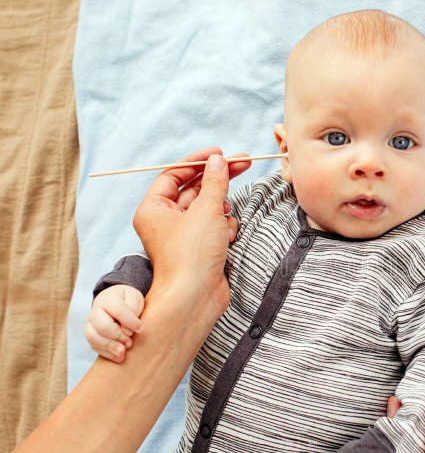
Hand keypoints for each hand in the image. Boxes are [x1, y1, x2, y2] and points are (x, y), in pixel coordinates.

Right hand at [85, 285, 144, 361]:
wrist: (116, 301)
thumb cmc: (129, 301)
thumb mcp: (135, 299)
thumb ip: (133, 310)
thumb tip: (127, 331)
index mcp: (108, 299)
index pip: (117, 310)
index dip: (130, 321)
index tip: (141, 329)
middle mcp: (96, 312)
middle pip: (102, 326)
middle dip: (117, 336)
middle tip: (130, 343)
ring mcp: (91, 324)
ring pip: (93, 337)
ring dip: (109, 347)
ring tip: (123, 353)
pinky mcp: (92, 335)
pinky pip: (94, 346)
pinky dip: (106, 353)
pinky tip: (119, 358)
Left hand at [132, 147, 249, 326]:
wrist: (195, 298)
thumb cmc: (191, 256)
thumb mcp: (206, 210)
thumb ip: (215, 181)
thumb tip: (218, 161)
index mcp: (154, 209)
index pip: (175, 174)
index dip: (198, 161)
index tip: (220, 153)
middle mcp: (166, 221)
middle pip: (195, 189)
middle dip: (218, 181)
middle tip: (243, 163)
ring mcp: (184, 236)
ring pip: (209, 208)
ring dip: (222, 211)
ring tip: (224, 223)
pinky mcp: (201, 249)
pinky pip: (216, 227)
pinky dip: (225, 229)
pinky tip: (227, 238)